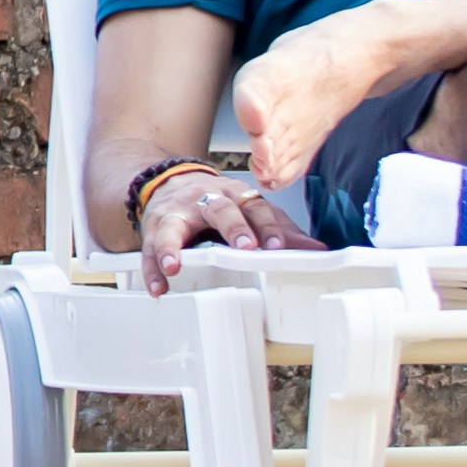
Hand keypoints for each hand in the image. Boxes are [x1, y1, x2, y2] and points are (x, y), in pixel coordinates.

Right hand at [131, 160, 312, 294]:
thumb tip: (317, 250)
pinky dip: (151, 268)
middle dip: (233, 228)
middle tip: (244, 247)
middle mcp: (205, 200)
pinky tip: (158, 285)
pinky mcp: (153, 227)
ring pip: (173, 226)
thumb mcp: (247, 210)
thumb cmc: (215, 203)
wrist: (169, 181)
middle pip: (220, 210)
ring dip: (171, 246)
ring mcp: (176, 213)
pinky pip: (149, 247)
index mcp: (234, 196)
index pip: (256, 207)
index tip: (278, 245)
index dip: (268, 225)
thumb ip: (279, 229)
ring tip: (174, 266)